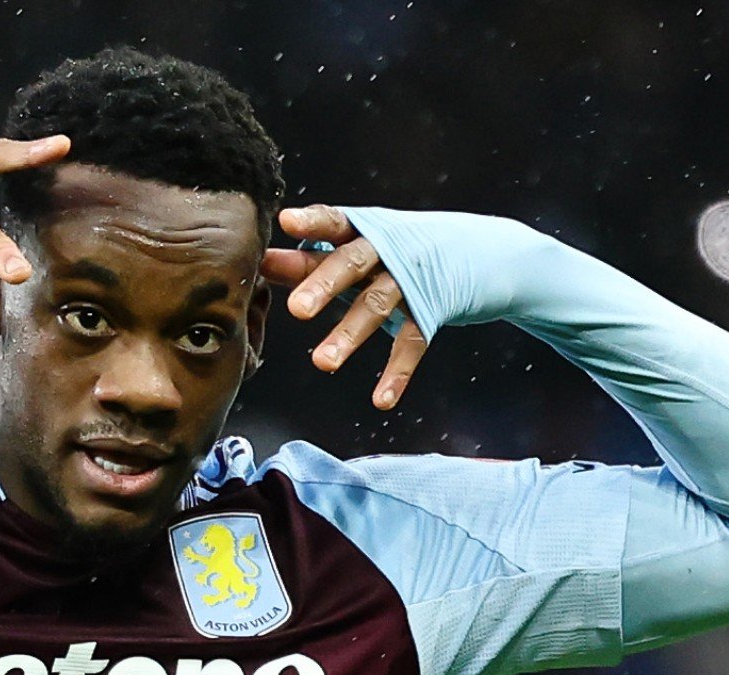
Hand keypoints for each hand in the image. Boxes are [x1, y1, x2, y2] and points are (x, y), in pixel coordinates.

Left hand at [260, 204, 428, 409]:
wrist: (469, 249)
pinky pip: (412, 343)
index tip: (286, 222)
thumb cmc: (390, 249)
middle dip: (324, 284)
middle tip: (297, 309)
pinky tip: (381, 400)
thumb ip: (306, 259)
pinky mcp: (429, 311)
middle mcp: (386, 250)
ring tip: (323, 362)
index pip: (333, 221)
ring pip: (376, 306)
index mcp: (362, 229)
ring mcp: (409, 281)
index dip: (310, 222)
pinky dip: (397, 373)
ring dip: (349, 334)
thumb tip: (260, 264)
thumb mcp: (351, 248)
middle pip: (352, 264)